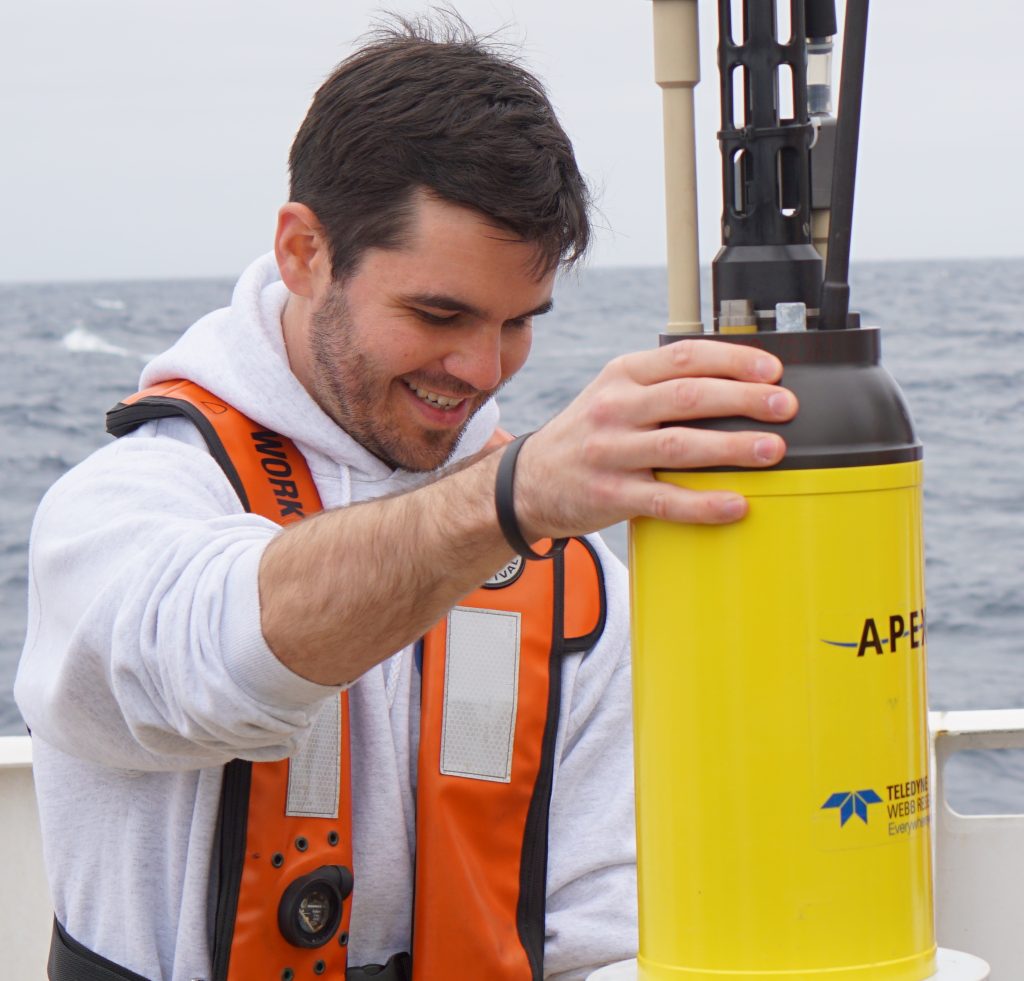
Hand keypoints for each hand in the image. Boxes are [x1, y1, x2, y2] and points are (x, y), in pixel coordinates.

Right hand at [514, 338, 796, 534]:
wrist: (529, 481)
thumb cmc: (588, 434)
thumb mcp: (614, 393)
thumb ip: (663, 383)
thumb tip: (739, 382)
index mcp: (622, 375)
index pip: (685, 357)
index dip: (734, 361)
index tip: (773, 372)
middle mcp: (614, 409)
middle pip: (689, 397)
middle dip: (744, 400)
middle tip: (786, 408)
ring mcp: (611, 452)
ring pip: (681, 446)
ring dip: (733, 447)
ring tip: (773, 450)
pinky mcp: (610, 495)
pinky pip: (665, 500)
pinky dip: (704, 503)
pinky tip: (736, 503)